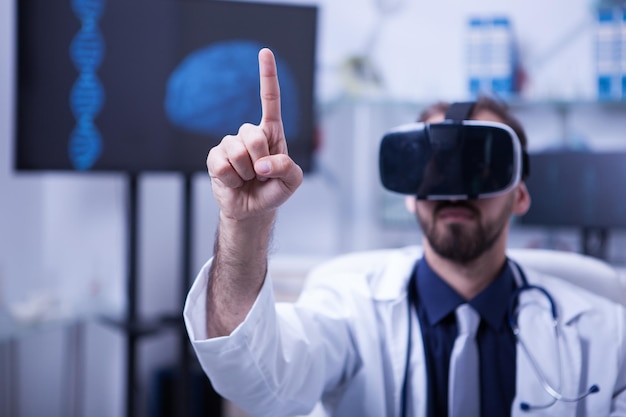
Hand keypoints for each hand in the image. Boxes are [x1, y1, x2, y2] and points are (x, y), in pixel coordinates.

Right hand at [206, 48, 302, 220]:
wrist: (252, 209)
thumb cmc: (274, 190)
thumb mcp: (292, 181)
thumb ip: (286, 168)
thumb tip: (261, 162)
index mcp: (271, 132)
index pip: (270, 100)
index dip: (267, 76)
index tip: (265, 52)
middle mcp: (249, 133)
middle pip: (254, 135)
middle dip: (261, 160)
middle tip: (261, 174)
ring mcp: (230, 144)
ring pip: (237, 152)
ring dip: (246, 173)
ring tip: (248, 179)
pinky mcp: (214, 158)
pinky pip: (222, 165)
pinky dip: (232, 180)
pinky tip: (234, 182)